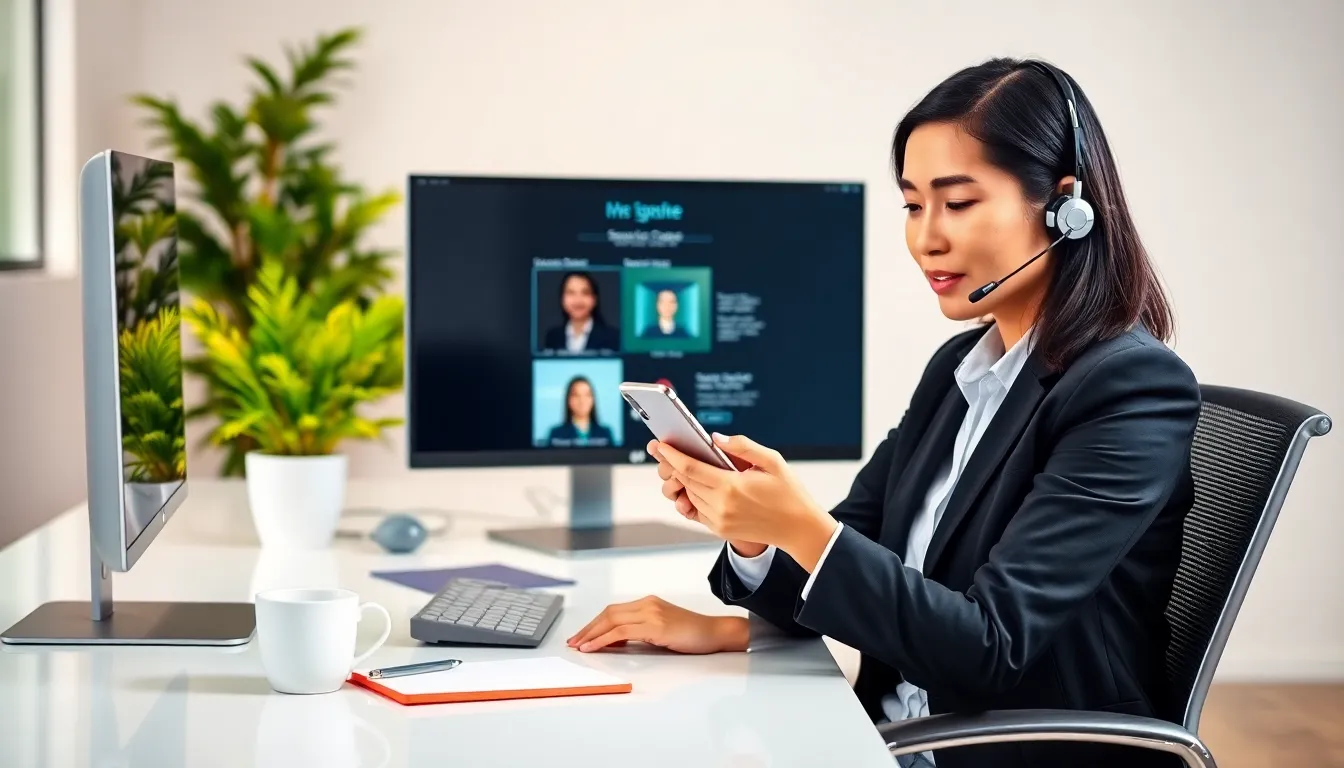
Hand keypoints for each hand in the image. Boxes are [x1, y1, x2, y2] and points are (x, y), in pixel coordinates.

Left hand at [566, 596, 749, 653]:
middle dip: (588, 628)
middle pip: (608, 613)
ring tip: (579, 645)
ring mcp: (651, 613)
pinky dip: (603, 639)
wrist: (715, 632)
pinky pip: (621, 632)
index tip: (582, 635)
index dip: (595, 623)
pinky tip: (594, 647)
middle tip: (574, 641)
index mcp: (648, 602)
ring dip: (591, 634)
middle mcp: (647, 604)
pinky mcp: (655, 626)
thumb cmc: (693, 634)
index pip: (613, 611)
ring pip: (611, 620)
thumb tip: (618, 642)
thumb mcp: (662, 630)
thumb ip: (641, 632)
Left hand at [657, 433, 836, 569]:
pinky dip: (694, 496)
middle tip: (666, 451)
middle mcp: (721, 506)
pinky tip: (699, 485)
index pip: (690, 468)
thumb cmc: (788, 493)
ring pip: (690, 495)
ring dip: (684, 481)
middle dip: (674, 465)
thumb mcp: (772, 461)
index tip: (660, 445)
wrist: (799, 528)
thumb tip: (714, 438)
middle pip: (686, 481)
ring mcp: (720, 521)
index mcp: (731, 487)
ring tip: (683, 465)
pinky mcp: (721, 530)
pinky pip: (698, 510)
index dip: (672, 455)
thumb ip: (742, 446)